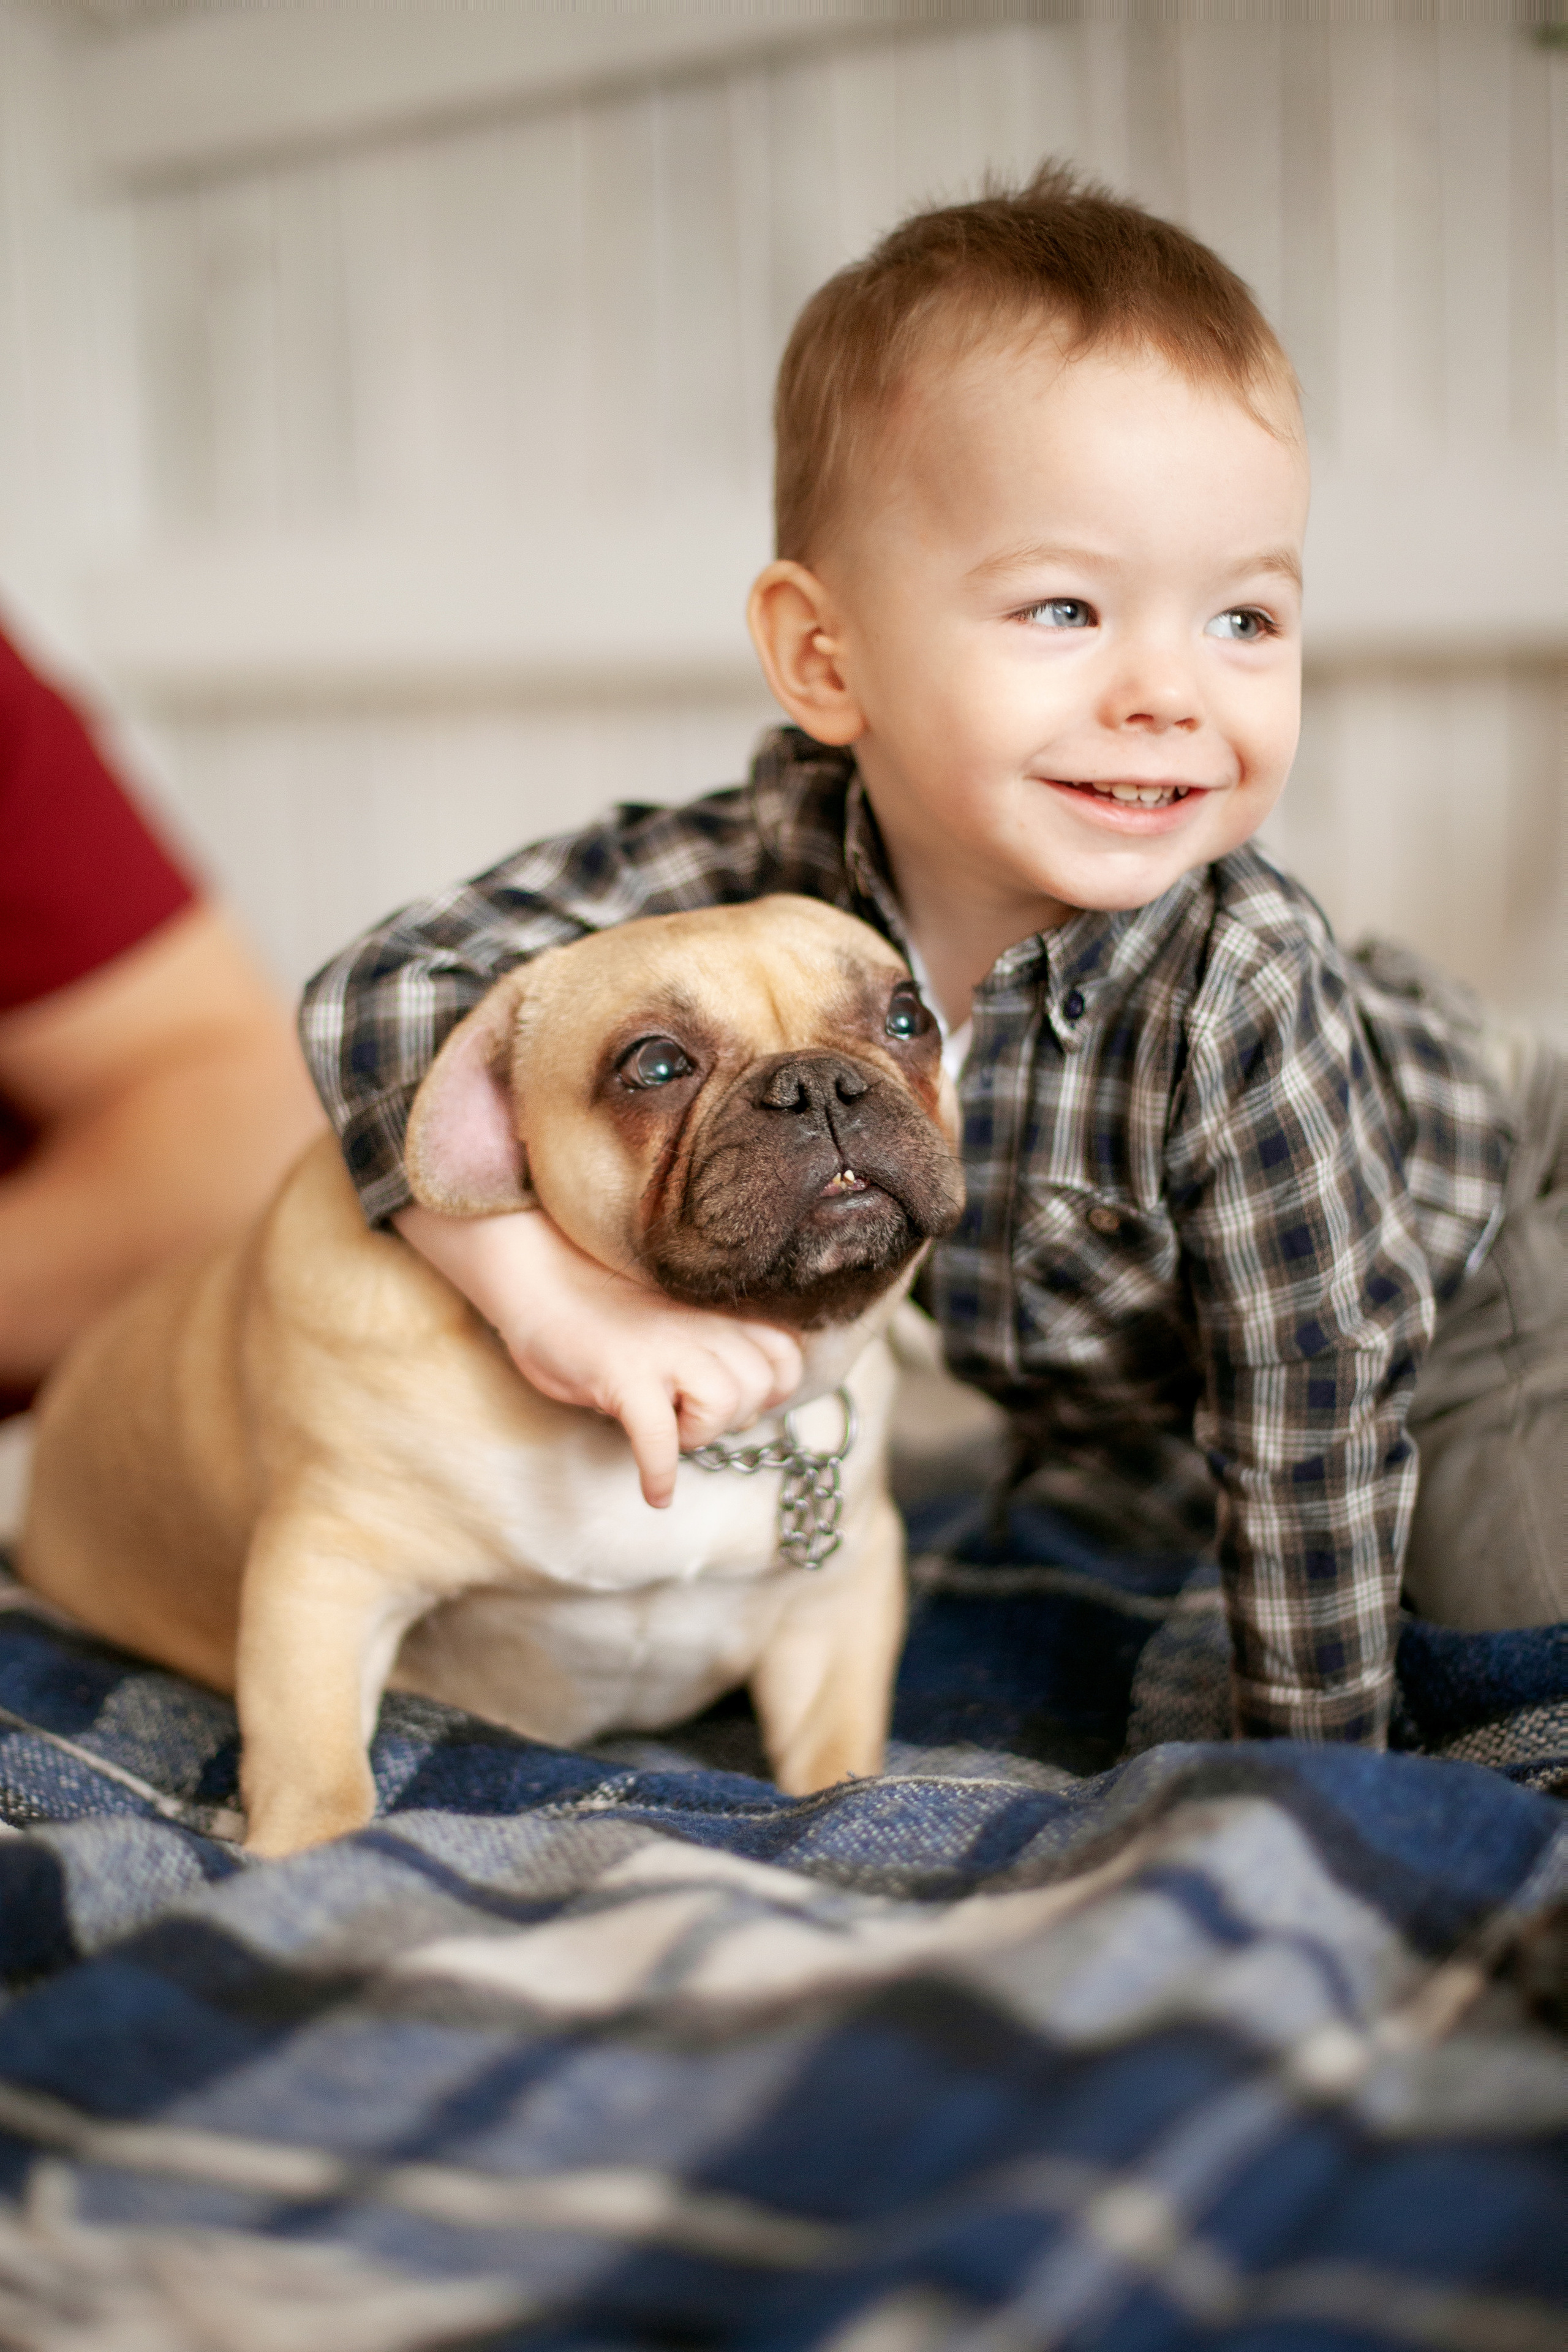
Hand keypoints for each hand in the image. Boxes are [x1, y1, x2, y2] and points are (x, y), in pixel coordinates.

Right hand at [394, 1201, 801, 1507]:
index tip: (735, 1400)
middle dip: (732, 1417)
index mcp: (717, 1312)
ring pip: (724, 1405)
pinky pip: (661, 1437)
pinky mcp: (624, 1374)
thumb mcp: (676, 1319)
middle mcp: (701, 1326)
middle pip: (758, 1387)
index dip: (770, 1387)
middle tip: (687, 1417)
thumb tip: (742, 1401)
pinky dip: (661, 1473)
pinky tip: (655, 1494)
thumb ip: (713, 1345)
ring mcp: (664, 1348)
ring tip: (667, 1435)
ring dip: (698, 1435)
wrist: (540, 1281)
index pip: (785, 1354)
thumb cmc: (604, 1311)